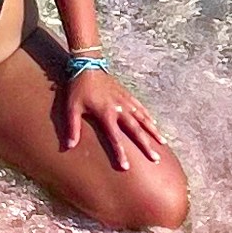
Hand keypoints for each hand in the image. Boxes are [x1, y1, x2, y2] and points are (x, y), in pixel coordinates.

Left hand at [57, 57, 164, 173]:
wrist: (88, 65)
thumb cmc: (78, 88)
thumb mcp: (72, 107)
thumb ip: (73, 127)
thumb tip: (69, 146)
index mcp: (106, 114)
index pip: (115, 138)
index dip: (120, 153)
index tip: (126, 167)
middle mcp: (119, 109)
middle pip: (136, 130)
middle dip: (146, 145)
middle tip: (155, 158)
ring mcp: (125, 101)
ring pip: (143, 119)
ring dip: (153, 131)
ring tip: (162, 143)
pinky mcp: (127, 95)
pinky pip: (141, 108)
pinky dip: (149, 117)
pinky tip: (155, 124)